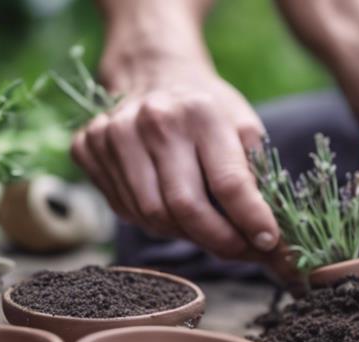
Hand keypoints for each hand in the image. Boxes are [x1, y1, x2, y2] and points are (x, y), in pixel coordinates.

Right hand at [71, 57, 279, 260]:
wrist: (154, 73)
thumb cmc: (208, 110)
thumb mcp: (243, 129)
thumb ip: (258, 177)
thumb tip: (272, 240)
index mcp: (199, 111)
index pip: (229, 183)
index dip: (251, 221)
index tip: (270, 244)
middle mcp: (152, 120)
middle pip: (185, 208)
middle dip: (219, 241)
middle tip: (242, 251)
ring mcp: (112, 133)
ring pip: (152, 217)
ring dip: (186, 234)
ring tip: (208, 229)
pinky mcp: (86, 147)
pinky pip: (125, 209)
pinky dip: (154, 222)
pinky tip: (171, 208)